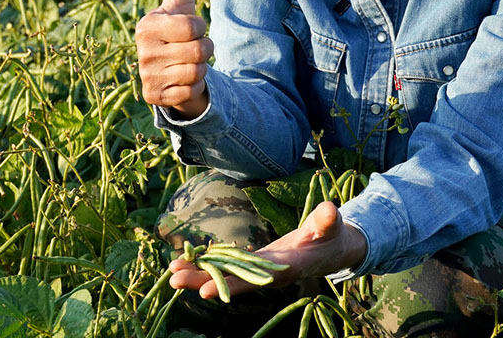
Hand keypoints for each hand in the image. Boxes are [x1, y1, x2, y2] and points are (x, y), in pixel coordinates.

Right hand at [135, 0, 212, 119]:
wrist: (168, 71)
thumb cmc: (176, 31)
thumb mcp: (180, 2)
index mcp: (146, 25)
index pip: (193, 26)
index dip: (200, 28)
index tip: (189, 30)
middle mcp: (141, 51)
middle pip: (199, 51)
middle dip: (204, 49)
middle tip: (191, 48)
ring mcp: (146, 76)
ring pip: (197, 73)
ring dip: (200, 70)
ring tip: (186, 64)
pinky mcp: (154, 98)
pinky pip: (190, 92)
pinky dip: (192, 88)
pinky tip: (181, 82)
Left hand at [168, 201, 367, 299]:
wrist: (330, 249)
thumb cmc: (330, 236)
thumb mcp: (330, 226)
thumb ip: (326, 220)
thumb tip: (331, 210)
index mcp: (284, 267)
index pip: (252, 278)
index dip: (229, 284)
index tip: (204, 291)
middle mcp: (268, 274)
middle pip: (231, 280)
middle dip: (202, 281)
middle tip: (173, 280)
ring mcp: (259, 270)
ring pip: (225, 275)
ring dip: (198, 274)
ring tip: (171, 274)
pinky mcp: (254, 264)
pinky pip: (228, 266)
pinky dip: (208, 265)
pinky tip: (186, 263)